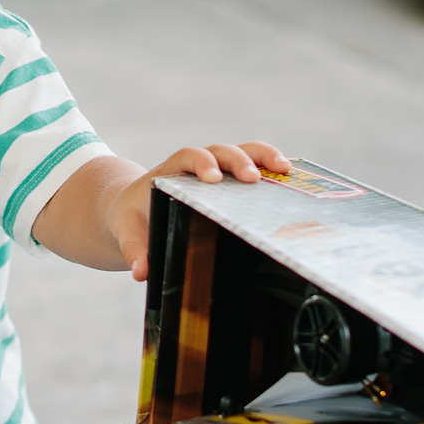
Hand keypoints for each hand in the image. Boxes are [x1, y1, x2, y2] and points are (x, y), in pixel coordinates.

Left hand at [110, 142, 289, 280]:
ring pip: (245, 153)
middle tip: (254, 178)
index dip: (202, 163)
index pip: (189, 157)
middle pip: (222, 151)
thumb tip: (141, 272)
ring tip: (286, 171)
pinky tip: (294, 180)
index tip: (214, 178)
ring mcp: (219, 170)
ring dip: (265, 158)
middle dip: (239, 161)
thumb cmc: (133, 219)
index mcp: (171, 171)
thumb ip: (135, 249)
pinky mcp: (232, 181)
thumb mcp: (128, 232)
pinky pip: (256, 168)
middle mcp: (198, 165)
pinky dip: (274, 171)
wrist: (136, 209)